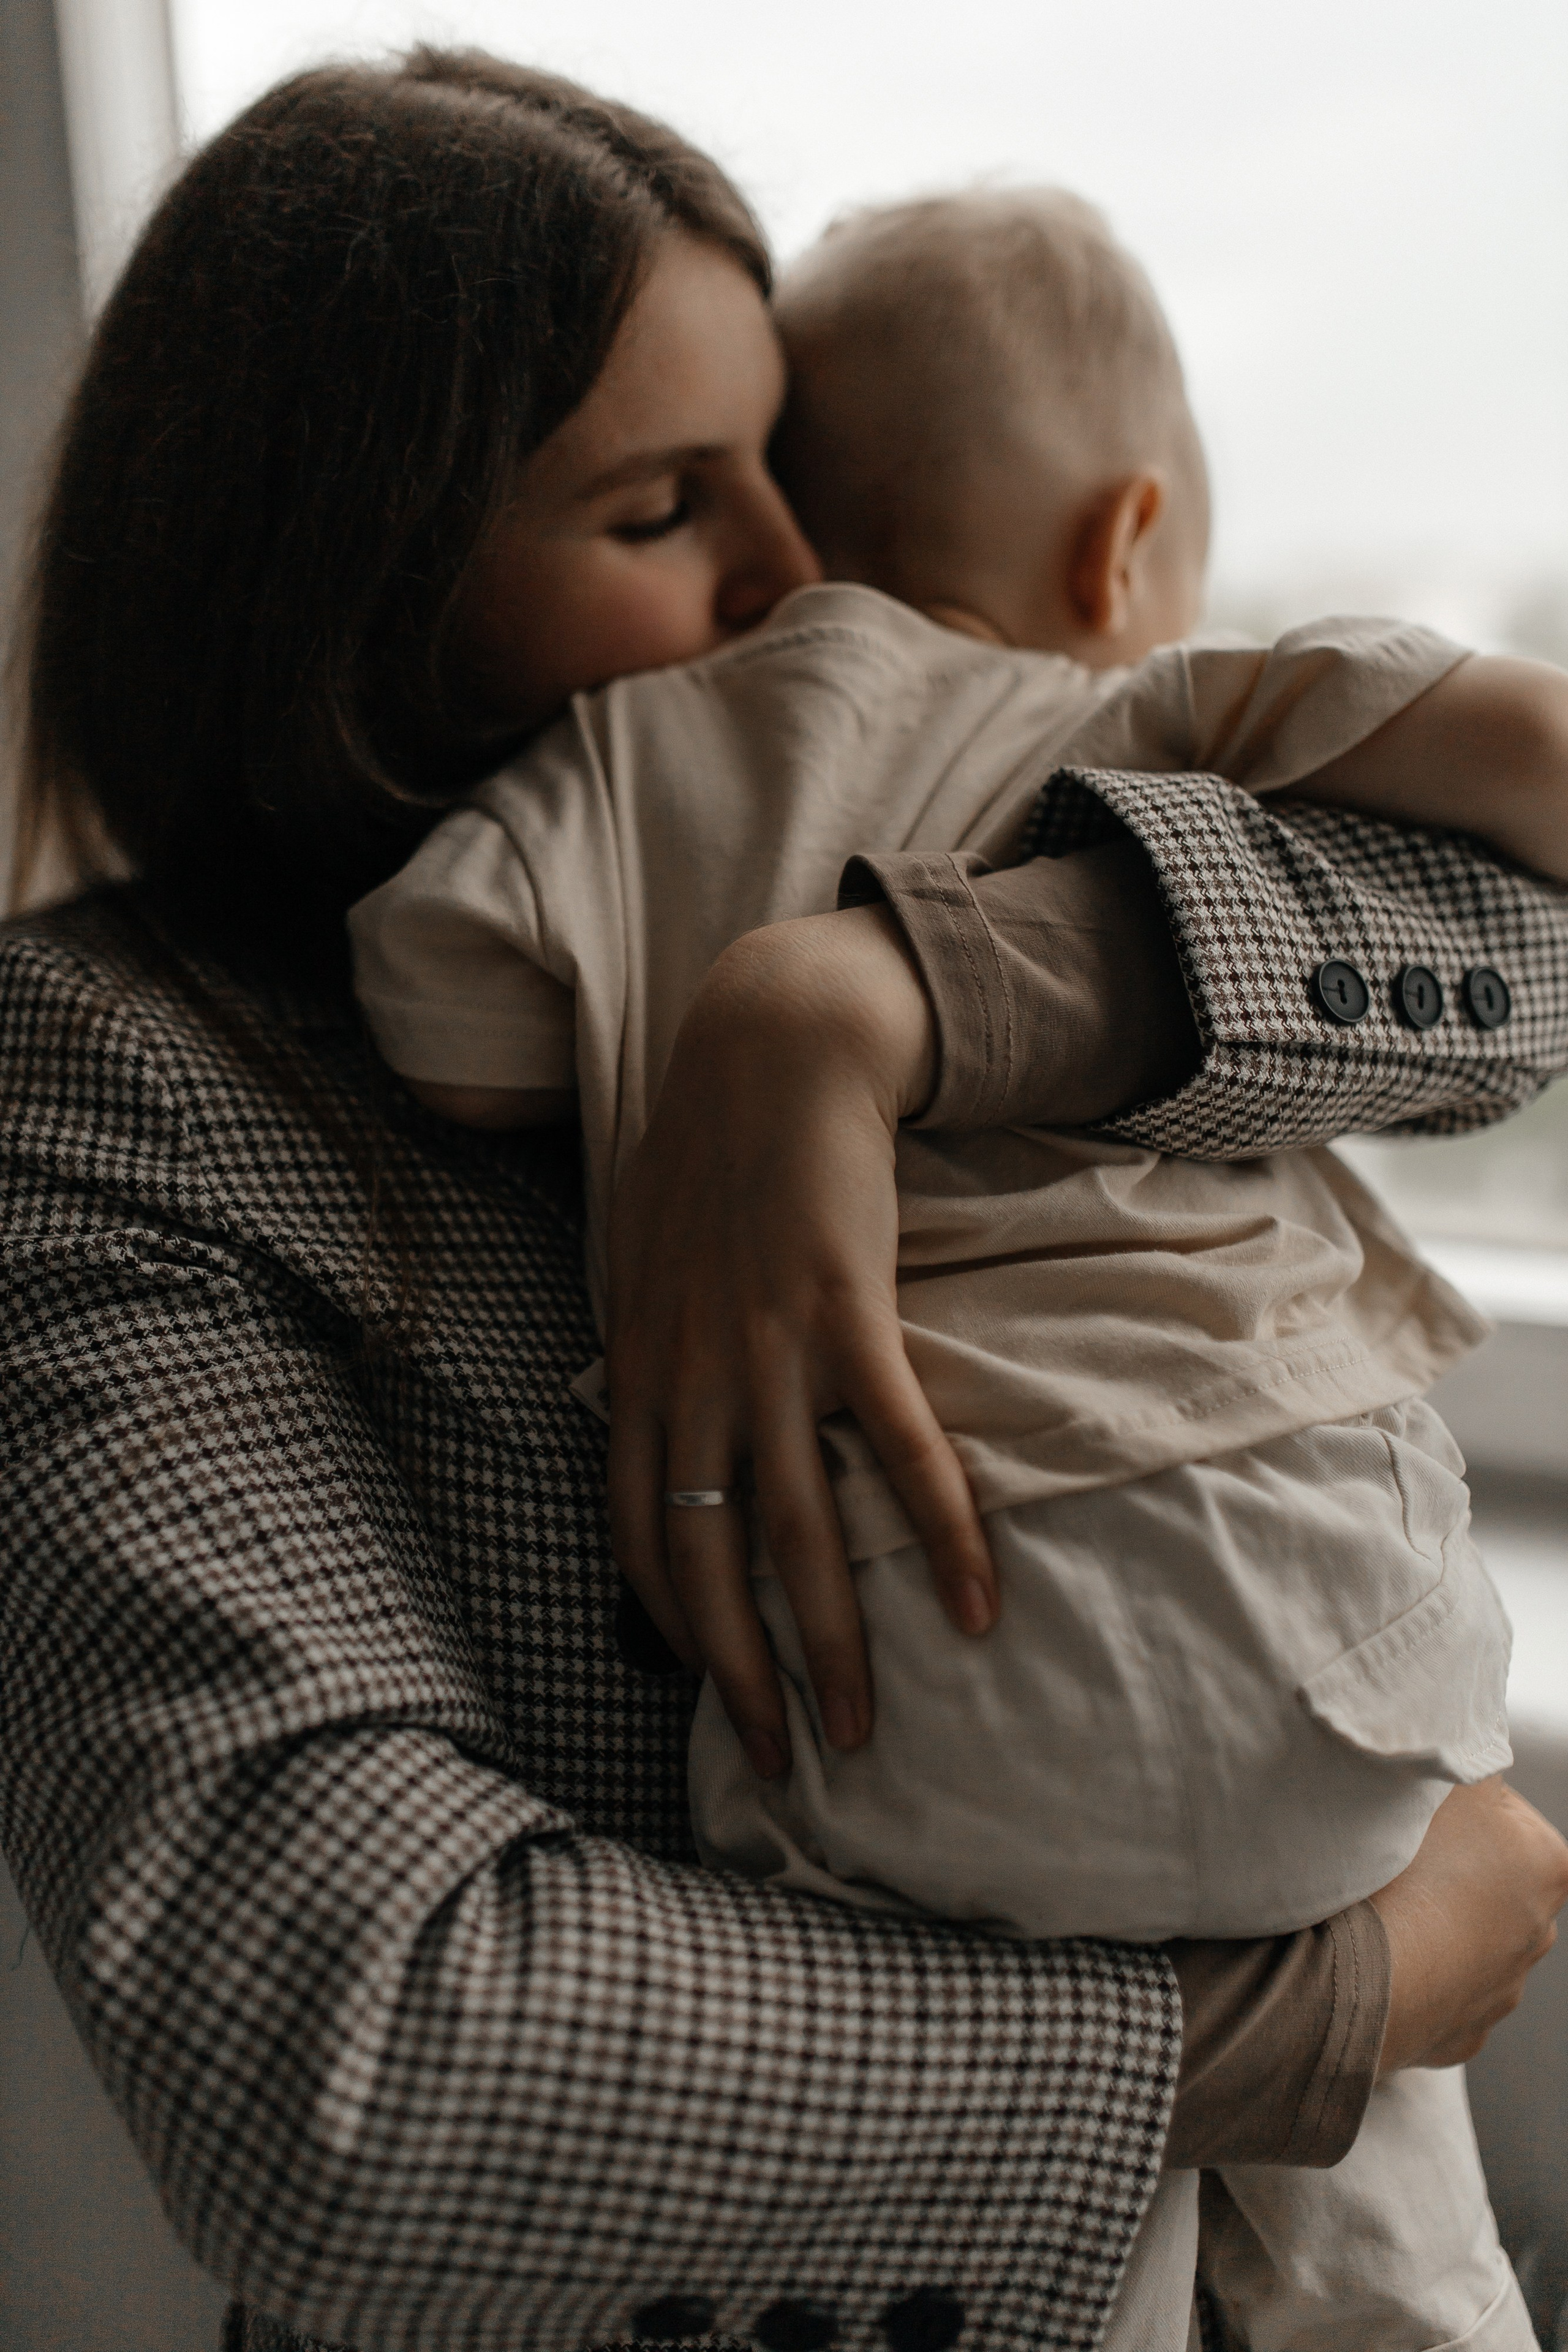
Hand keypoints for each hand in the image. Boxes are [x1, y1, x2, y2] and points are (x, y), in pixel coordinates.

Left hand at [605, 904, 998, 1781]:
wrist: (766, 1051)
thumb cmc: (704, 1158)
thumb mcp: (643, 1265)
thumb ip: (648, 1350)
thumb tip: (651, 1418)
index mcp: (638, 1374)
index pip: (642, 1534)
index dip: (672, 1627)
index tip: (710, 1691)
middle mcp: (690, 1379)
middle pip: (711, 1561)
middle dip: (743, 1674)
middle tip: (785, 1759)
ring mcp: (765, 1350)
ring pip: (796, 1530)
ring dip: (832, 1640)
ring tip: (862, 1726)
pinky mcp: (846, 1314)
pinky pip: (896, 1447)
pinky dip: (940, 1530)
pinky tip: (979, 1603)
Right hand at [1373, 1778, 1567, 2072]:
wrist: (1356, 1978)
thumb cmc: (1402, 1873)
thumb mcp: (1439, 1780)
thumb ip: (1463, 1758)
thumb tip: (1464, 1747)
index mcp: (1546, 1864)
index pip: (1509, 1815)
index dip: (1459, 1807)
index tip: (1418, 1814)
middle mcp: (1537, 1932)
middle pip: (1488, 1879)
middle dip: (1447, 1868)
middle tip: (1391, 1857)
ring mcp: (1501, 1992)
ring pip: (1462, 1939)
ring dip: (1428, 1923)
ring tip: (1376, 1909)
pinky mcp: (1460, 2036)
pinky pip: (1433, 1991)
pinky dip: (1408, 1974)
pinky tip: (1374, 1956)